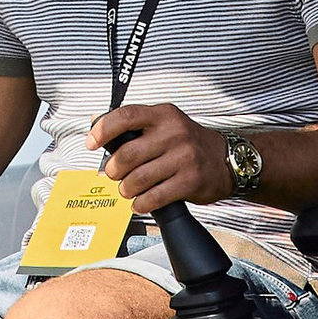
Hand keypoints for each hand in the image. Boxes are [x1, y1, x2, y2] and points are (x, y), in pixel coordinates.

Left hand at [88, 102, 228, 208]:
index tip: (91, 143)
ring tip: (129, 189)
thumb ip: (134, 125)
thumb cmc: (188, 143)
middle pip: (127, 154)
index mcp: (163, 115)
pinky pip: (153, 197)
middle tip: (115, 174)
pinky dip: (141, 203)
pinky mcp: (190, 181)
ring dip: (126, 189)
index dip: (102, 130)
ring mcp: (184, 157)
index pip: (125, 116)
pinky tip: (142, 201)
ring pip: (137, 179)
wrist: (226, 160)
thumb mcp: (164, 124)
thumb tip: (95, 124)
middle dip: (113, 170)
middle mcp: (174, 133)